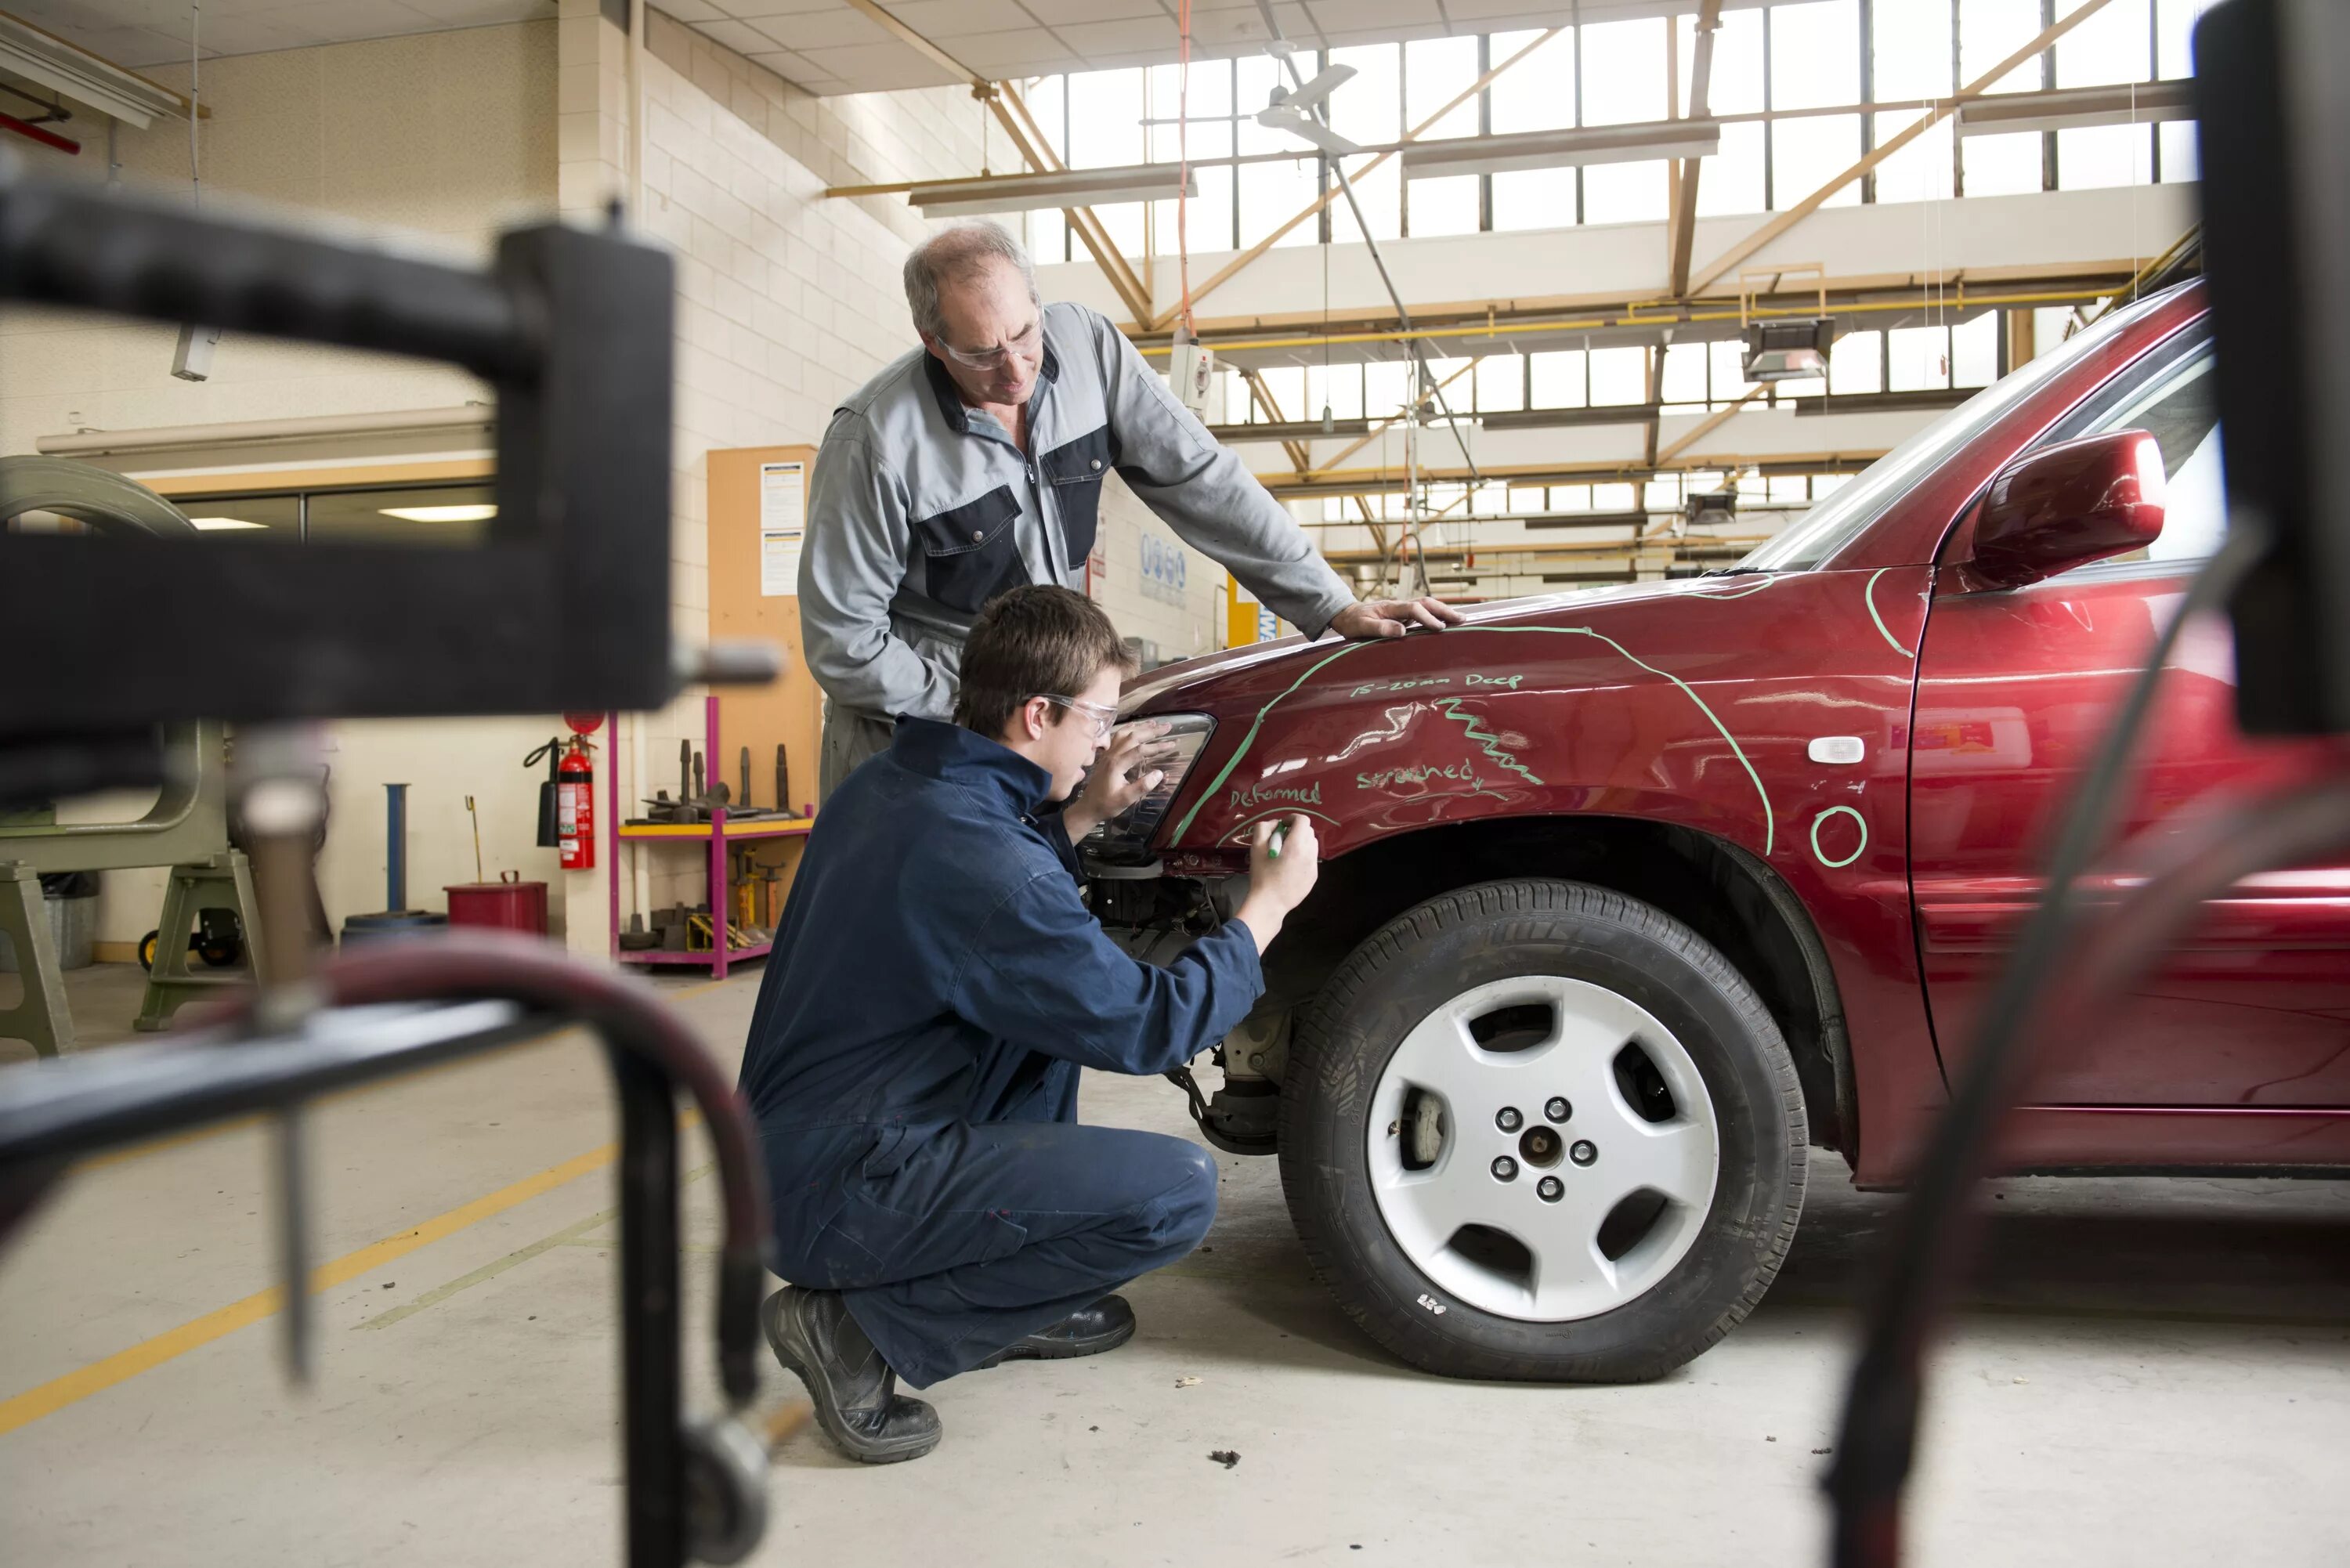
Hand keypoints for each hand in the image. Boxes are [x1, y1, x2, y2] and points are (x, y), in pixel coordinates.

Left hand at [1062, 720, 1169, 840]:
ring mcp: (1108, 754)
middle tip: (1167, 726)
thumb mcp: (1126, 799)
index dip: (1157, 746)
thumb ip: (1142, 786)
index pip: (1140, 750)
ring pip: (1124, 734)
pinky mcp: (1106, 756)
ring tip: (1154, 723)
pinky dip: (1128, 729)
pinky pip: (1117, 737)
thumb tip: (1159, 773)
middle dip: (1151, 731)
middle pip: (1133, 737)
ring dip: (1140, 727)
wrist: (1088, 807)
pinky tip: (1135, 727)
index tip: (1172, 744)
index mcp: (1117, 764)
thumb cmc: (1107, 805)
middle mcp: (1112, 755)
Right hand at [1235, 814, 1320, 953]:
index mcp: (1297, 845)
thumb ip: (1263, 828)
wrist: (1270, 903)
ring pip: (1312, 845)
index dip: (1292, 818)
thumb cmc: (1262, 875)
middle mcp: (1310, 854)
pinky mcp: (1313, 877)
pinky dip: (1303, 856)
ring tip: (1286, 853)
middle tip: (1281, 839)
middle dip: (1296, 830)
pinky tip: (1289, 867)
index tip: (1282, 826)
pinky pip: (1311, 859)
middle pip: (1309, 832)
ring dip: (1301, 843)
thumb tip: (1275, 824)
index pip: (1303, 821)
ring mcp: (1313, 866)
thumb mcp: (1256, 848)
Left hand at [1328, 596, 1463, 640]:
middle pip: (1426, 603)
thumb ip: (1380, 628)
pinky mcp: (1403, 615)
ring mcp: (1402, 610)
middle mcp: (1399, 606)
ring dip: (1443, 611)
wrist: (1347, 615)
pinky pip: (1423, 613)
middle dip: (1444, 610)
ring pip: (1427, 606)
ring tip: (1460, 620)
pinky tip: (1446, 622)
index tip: (1439, 628)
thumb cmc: (1353, 623)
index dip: (1428, 618)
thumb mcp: (1362, 627)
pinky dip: (1436, 615)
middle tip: (1461, 619)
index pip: (1414, 609)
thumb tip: (1401, 631)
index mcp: (1390, 607)